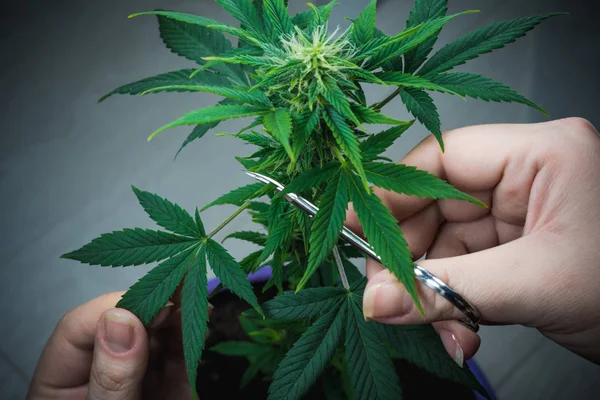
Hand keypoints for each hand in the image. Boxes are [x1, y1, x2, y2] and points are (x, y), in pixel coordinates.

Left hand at [27, 292, 193, 398]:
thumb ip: (110, 378)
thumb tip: (121, 321)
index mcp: (62, 384)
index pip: (79, 328)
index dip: (114, 308)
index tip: (147, 304)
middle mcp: (100, 375)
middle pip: (122, 325)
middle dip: (153, 304)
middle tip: (181, 289)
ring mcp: (136, 380)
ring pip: (154, 336)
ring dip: (178, 315)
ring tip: (197, 300)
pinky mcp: (167, 390)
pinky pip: (178, 358)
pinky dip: (192, 339)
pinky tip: (202, 321)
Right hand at [346, 117, 599, 365]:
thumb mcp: (535, 285)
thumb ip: (447, 292)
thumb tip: (376, 302)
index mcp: (541, 154)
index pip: (439, 160)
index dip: (389, 193)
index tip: (351, 226)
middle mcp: (525, 175)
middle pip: (433, 205)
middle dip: (411, 259)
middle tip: (390, 299)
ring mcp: (518, 211)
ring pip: (442, 243)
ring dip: (430, 291)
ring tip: (441, 329)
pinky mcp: (514, 244)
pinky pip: (461, 266)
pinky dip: (450, 302)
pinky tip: (459, 331)